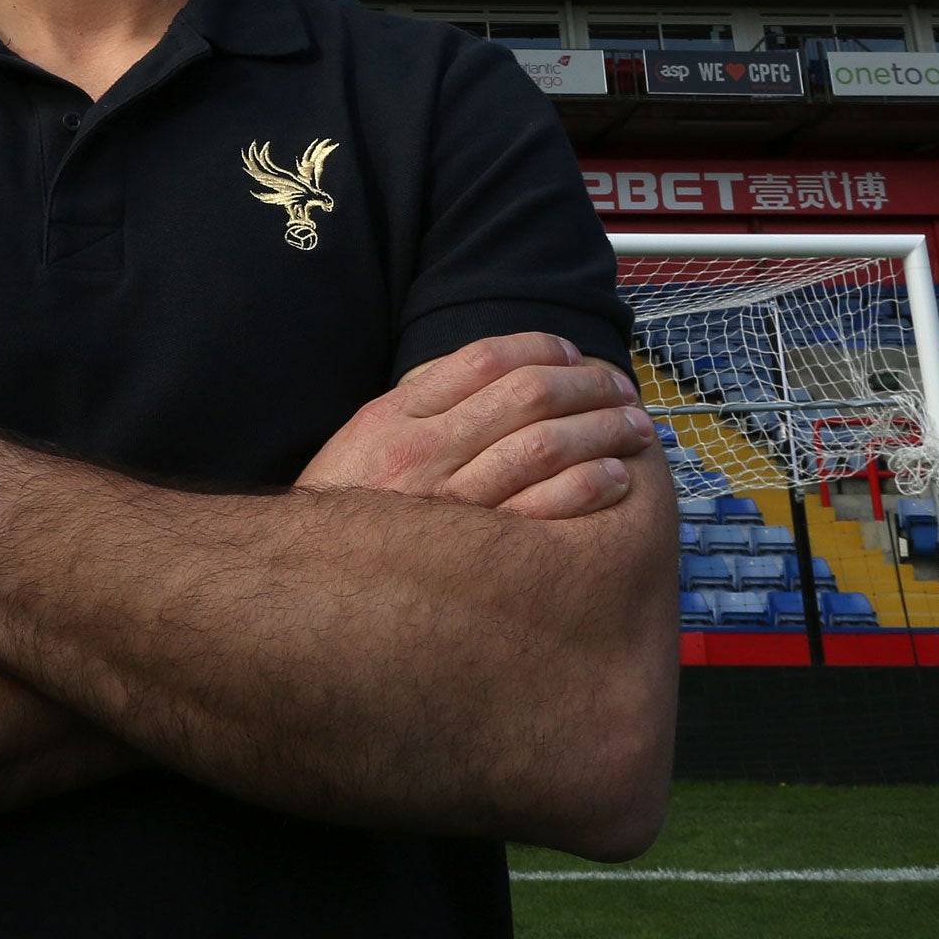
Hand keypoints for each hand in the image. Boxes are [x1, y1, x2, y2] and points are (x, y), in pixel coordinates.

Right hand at [296, 333, 655, 517]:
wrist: (303, 589)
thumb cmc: (346, 512)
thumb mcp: (362, 443)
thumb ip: (416, 405)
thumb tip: (484, 370)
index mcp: (393, 416)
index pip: (483, 359)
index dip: (541, 349)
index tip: (574, 356)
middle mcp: (420, 453)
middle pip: (525, 396)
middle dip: (587, 387)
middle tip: (624, 392)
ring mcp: (446, 504)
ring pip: (544, 446)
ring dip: (602, 431)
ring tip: (635, 429)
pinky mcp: (470, 553)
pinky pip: (545, 508)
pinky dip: (589, 486)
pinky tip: (615, 479)